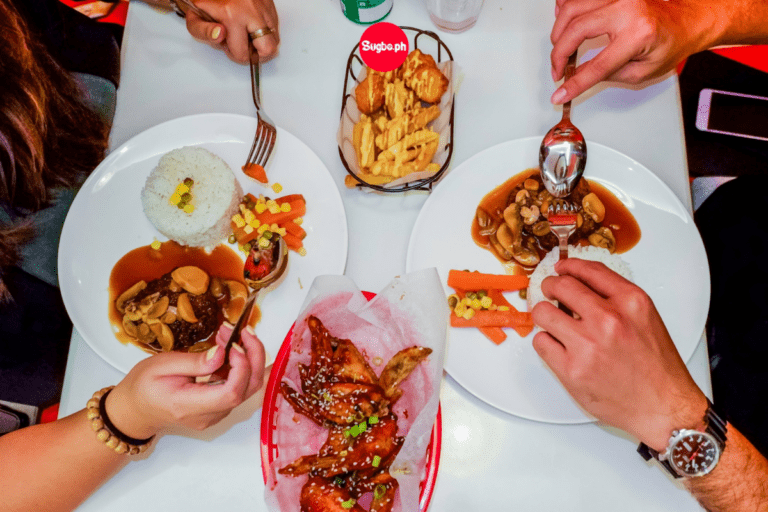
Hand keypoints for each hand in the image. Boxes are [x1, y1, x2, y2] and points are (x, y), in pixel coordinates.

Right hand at [106, 323, 265, 438]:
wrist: (134, 410)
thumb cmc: (142, 387)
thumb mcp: (161, 365)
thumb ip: (194, 362)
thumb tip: (222, 353)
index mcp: (189, 406)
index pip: (231, 393)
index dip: (241, 367)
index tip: (234, 345)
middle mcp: (208, 415)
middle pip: (247, 390)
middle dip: (253, 357)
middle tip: (244, 332)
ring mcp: (215, 414)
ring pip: (247, 389)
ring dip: (249, 360)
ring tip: (235, 336)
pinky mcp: (218, 409)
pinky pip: (240, 388)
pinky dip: (242, 366)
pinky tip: (233, 349)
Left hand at [184, 0, 278, 63]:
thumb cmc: (206, 2)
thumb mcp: (195, 18)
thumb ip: (203, 31)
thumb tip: (219, 35)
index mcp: (232, 15)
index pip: (243, 54)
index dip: (234, 55)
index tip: (229, 46)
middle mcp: (252, 9)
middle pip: (269, 48)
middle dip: (256, 53)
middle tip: (244, 46)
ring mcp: (263, 5)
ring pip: (275, 38)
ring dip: (261, 41)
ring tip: (246, 33)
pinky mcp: (269, 2)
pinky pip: (275, 25)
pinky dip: (264, 29)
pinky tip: (251, 24)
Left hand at [530, 258, 706, 450]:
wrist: (664, 407)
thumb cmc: (657, 367)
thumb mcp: (647, 319)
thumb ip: (616, 298)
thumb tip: (581, 283)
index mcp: (631, 302)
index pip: (589, 270)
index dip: (569, 266)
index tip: (560, 267)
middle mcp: (609, 320)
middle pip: (561, 286)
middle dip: (551, 286)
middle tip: (549, 292)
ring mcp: (587, 345)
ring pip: (543, 312)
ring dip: (544, 314)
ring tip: (552, 321)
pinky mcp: (572, 369)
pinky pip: (541, 342)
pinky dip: (546, 341)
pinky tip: (558, 346)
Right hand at [549, 0, 720, 103]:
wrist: (683, 23)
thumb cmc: (667, 46)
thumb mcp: (639, 72)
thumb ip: (604, 74)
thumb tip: (575, 77)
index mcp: (637, 33)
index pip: (596, 64)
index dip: (574, 83)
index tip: (560, 93)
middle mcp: (627, 8)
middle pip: (576, 30)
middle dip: (559, 54)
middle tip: (558, 71)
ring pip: (571, 8)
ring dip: (558, 31)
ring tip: (560, 49)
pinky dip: (564, 8)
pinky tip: (563, 23)